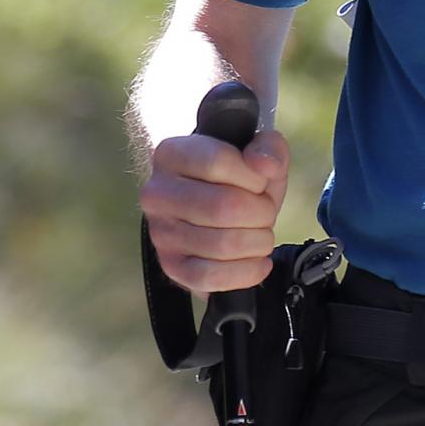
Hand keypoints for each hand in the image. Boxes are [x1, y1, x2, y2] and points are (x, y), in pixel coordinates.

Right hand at [139, 124, 287, 293]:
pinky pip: (212, 277)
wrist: (217, 213)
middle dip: (261, 213)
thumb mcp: (256, 155)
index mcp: (172, 154)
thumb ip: (268, 148)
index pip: (218, 162)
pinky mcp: (171, 266)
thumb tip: (264, 165)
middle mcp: (157, 193)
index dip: (253, 177)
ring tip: (259, 234)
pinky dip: (247, 272)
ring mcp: (160, 232)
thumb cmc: (236, 180)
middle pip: (223, 207)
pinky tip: (257, 261)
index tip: (260, 182)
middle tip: (263, 212)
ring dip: (258, 242)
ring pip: (223, 244)